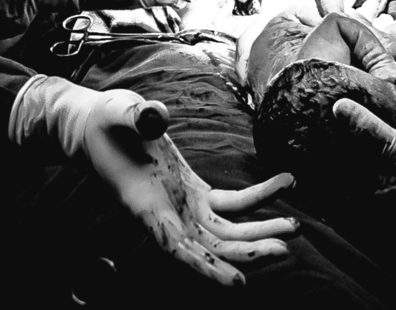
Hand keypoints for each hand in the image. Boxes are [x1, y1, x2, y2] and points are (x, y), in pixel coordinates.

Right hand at [81, 92, 298, 285]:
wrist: (99, 126)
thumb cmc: (104, 122)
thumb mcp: (116, 113)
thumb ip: (136, 117)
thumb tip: (156, 118)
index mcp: (145, 204)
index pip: (177, 246)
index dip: (207, 267)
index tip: (238, 280)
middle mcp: (167, 213)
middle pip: (212, 245)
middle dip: (248, 251)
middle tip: (285, 249)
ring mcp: (183, 205)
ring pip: (226, 230)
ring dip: (260, 231)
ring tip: (296, 228)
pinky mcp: (195, 192)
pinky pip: (231, 202)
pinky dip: (259, 196)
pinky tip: (285, 183)